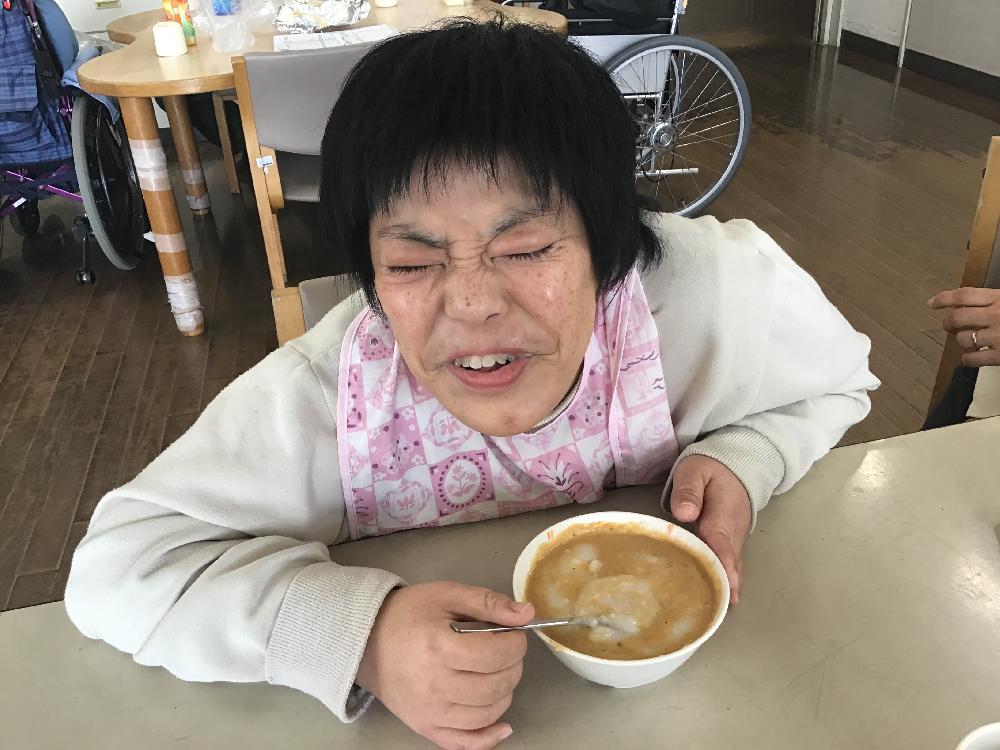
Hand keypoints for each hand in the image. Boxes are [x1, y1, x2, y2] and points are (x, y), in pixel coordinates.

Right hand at [356, 582, 534, 749]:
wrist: (367, 642)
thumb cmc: (408, 614)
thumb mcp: (447, 595)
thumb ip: (488, 603)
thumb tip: (526, 614)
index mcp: (439, 647)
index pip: (495, 654)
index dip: (516, 643)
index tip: (514, 634)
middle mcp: (434, 685)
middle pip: (495, 685)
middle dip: (513, 666)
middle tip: (506, 651)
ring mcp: (430, 711)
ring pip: (487, 713)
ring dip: (504, 693)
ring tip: (497, 673)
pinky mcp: (426, 727)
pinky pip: (465, 742)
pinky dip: (489, 737)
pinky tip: (502, 724)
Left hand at [669, 455, 751, 603]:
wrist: (737, 466)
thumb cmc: (710, 470)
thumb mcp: (694, 471)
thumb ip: (689, 490)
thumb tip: (685, 513)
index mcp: (721, 516)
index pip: (721, 545)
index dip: (721, 568)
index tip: (724, 591)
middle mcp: (732, 533)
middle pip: (728, 564)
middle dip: (722, 588)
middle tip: (713, 613)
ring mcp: (735, 540)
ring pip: (731, 568)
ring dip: (724, 588)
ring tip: (713, 613)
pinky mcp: (732, 544)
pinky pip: (729, 565)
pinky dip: (725, 581)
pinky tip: (715, 599)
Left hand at [929, 287, 999, 366]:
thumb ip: (991, 301)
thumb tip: (964, 305)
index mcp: (999, 298)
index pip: (964, 295)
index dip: (944, 299)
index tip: (932, 303)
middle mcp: (995, 316)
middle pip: (957, 318)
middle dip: (949, 323)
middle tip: (950, 326)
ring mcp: (997, 337)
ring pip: (962, 338)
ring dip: (961, 339)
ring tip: (969, 340)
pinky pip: (973, 359)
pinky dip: (968, 358)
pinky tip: (972, 356)